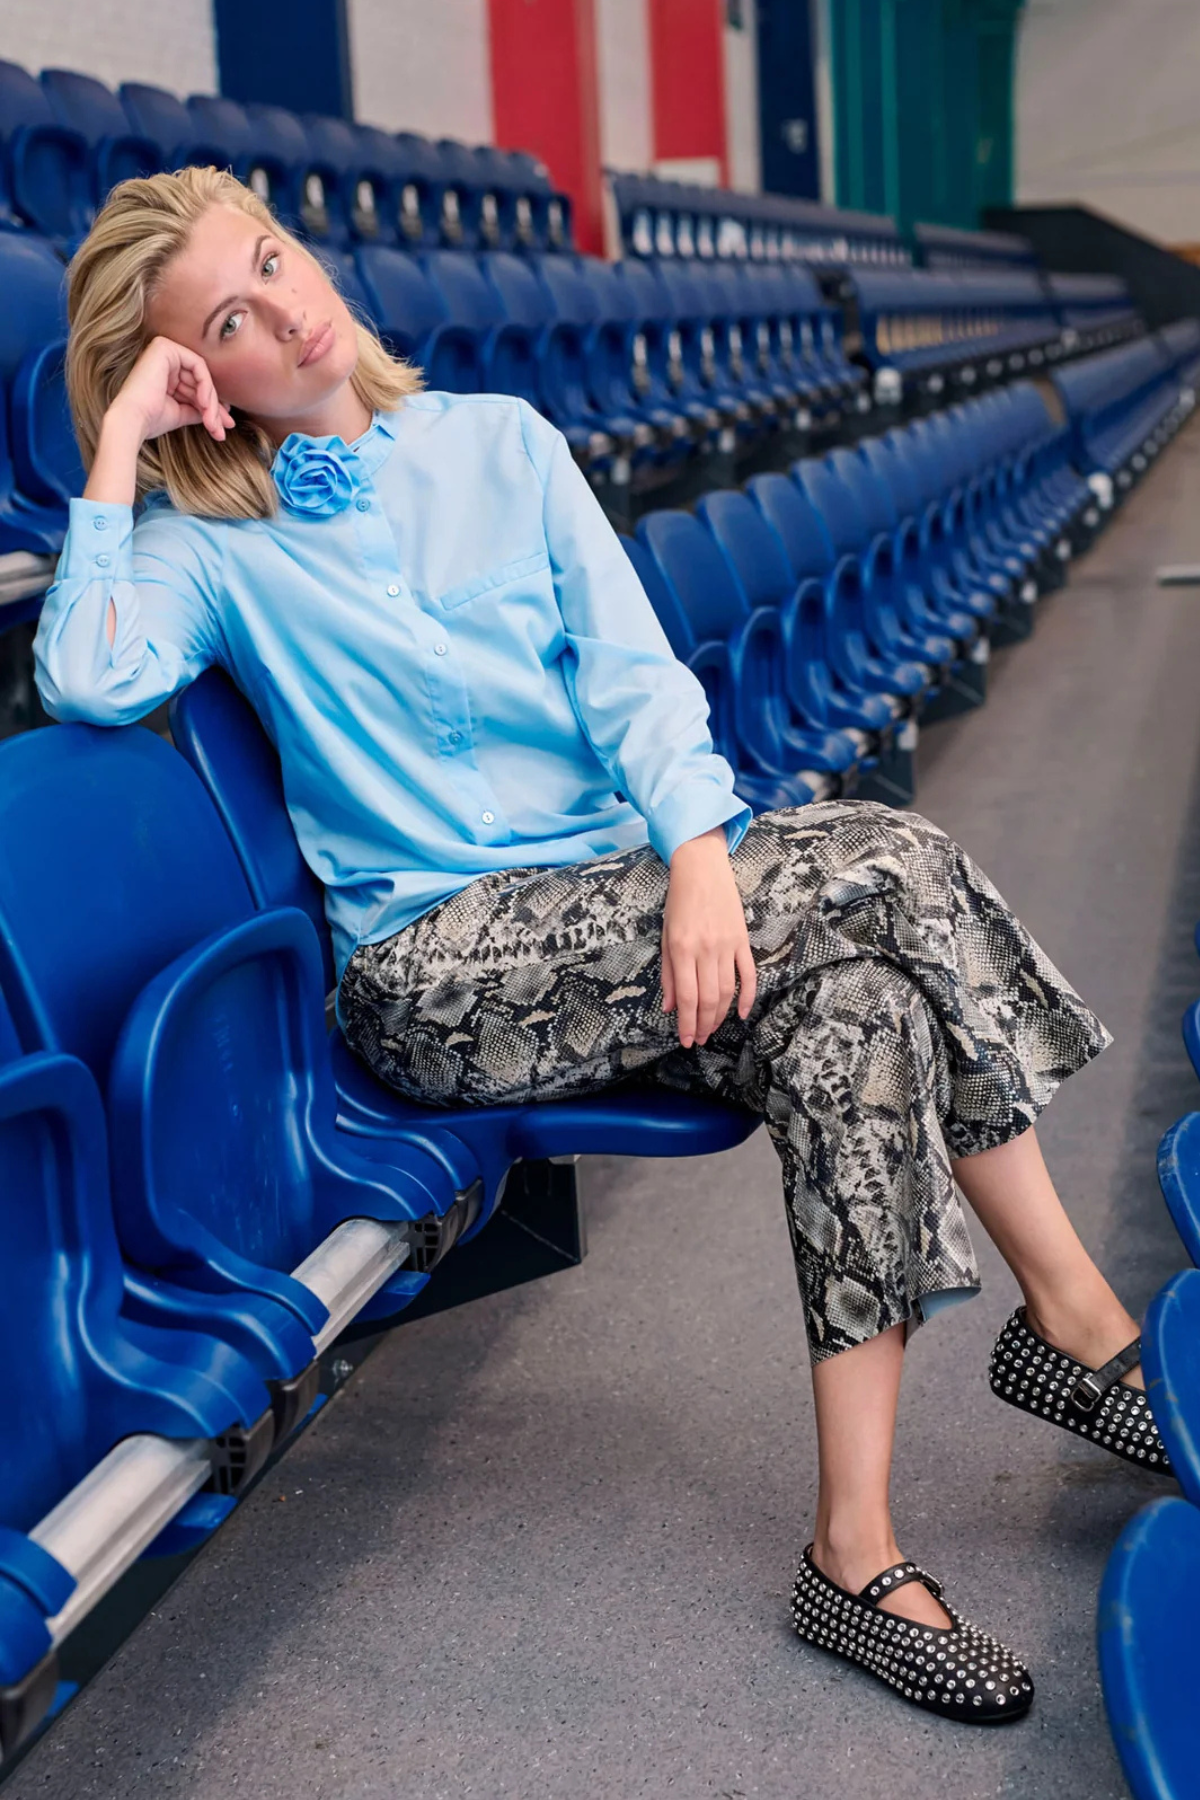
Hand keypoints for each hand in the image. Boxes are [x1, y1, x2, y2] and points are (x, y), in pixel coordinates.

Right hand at [105, 335, 234, 447]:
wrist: (133, 420)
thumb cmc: (151, 419)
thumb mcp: (181, 413)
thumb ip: (199, 408)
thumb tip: (222, 416)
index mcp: (164, 372)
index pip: (195, 386)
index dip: (213, 407)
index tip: (224, 427)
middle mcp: (163, 358)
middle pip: (200, 381)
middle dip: (215, 407)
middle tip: (223, 428)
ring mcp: (163, 350)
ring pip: (202, 375)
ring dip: (212, 402)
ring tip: (213, 422)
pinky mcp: (165, 347)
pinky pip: (198, 365)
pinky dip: (205, 385)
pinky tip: (205, 404)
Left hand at [661, 826, 756, 1047]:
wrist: (702, 868)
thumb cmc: (679, 901)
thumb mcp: (665, 935)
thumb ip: (667, 973)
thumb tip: (669, 1007)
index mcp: (682, 949)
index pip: (686, 996)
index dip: (687, 1023)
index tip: (685, 1040)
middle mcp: (705, 950)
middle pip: (708, 998)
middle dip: (703, 1024)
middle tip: (699, 1040)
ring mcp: (727, 945)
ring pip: (727, 991)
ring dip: (720, 1016)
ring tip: (712, 1030)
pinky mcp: (742, 940)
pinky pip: (749, 974)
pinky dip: (748, 997)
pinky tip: (742, 1014)